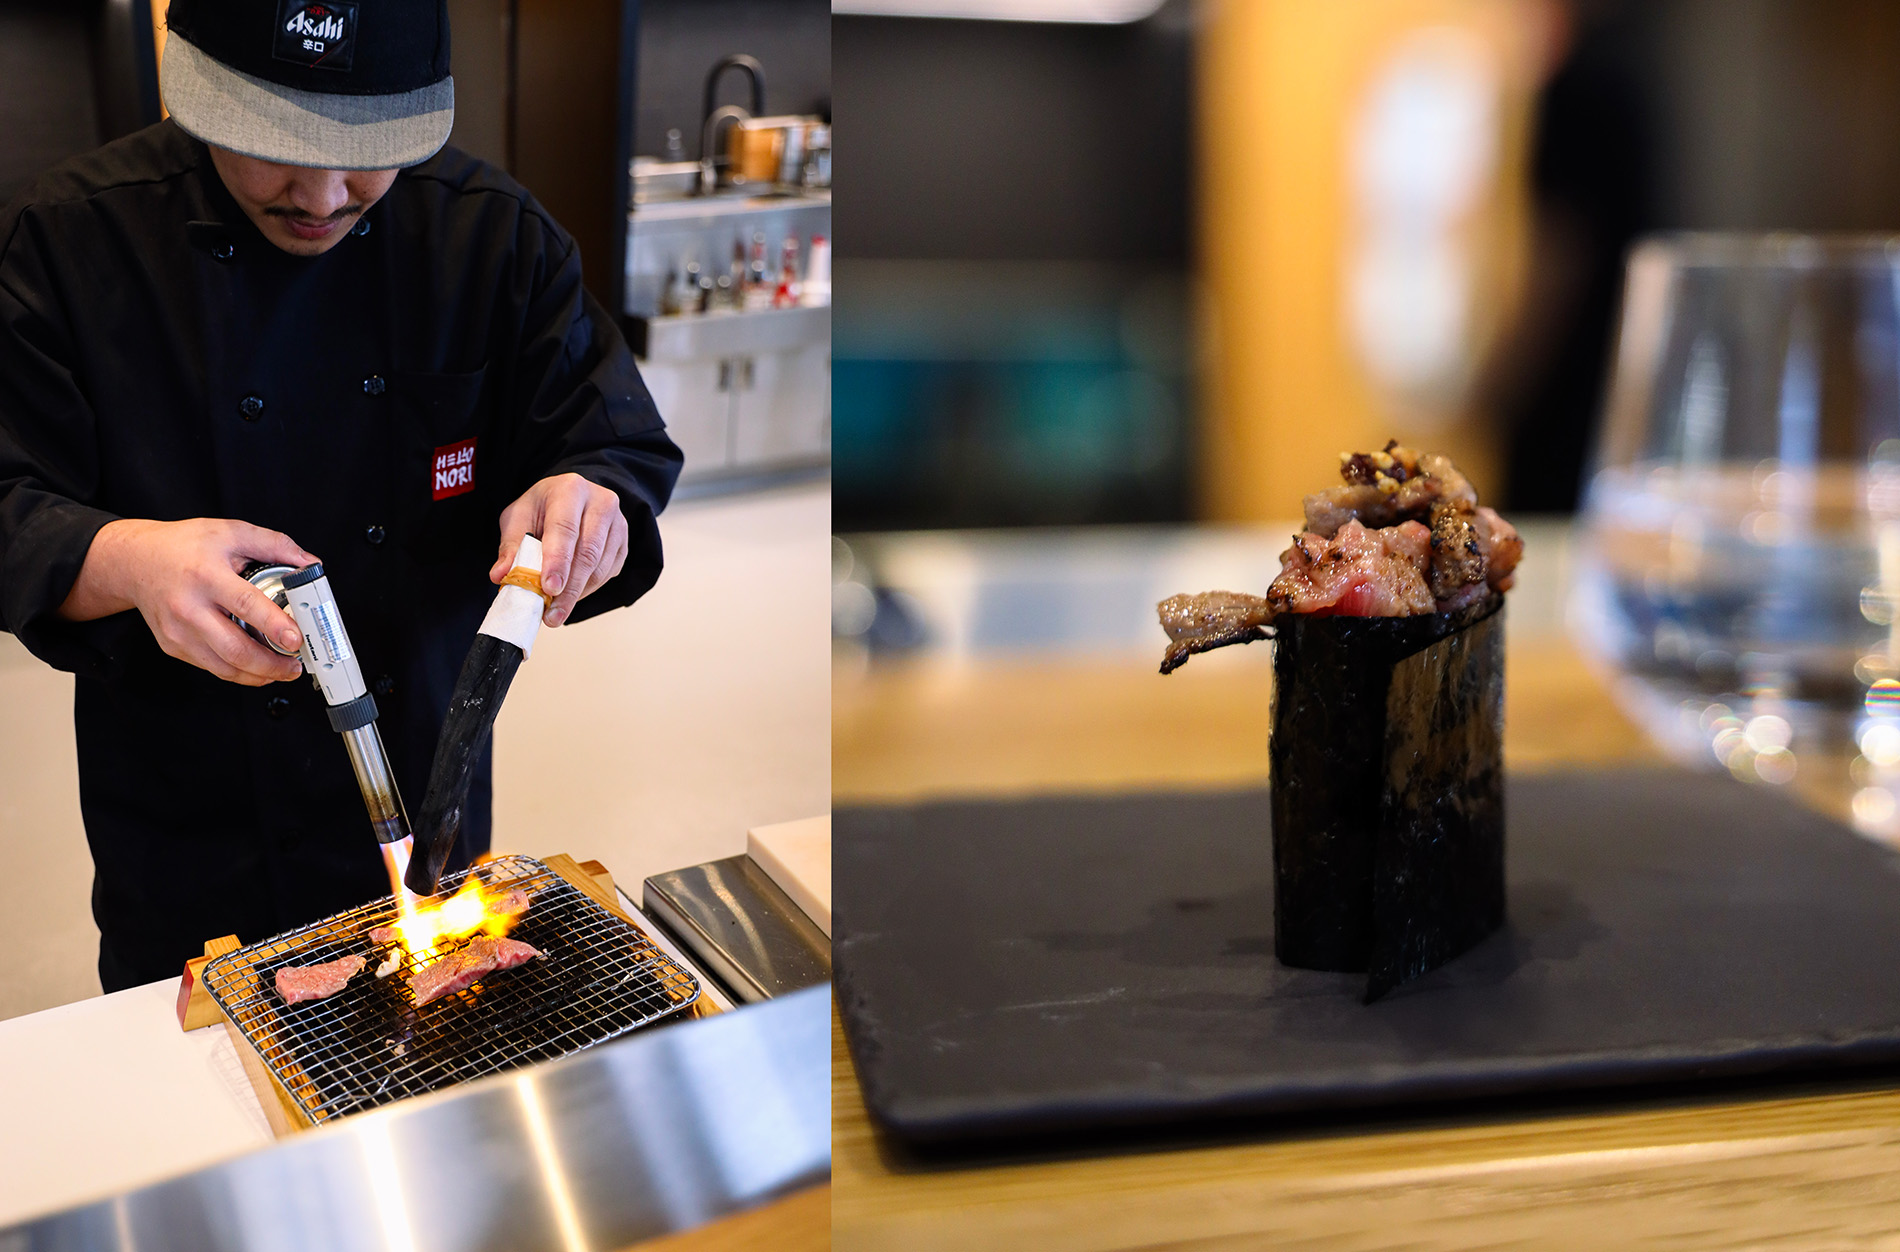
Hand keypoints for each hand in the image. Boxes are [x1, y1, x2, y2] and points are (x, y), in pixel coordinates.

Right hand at [59, 518, 318, 685]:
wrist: (135, 561)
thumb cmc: (183, 546)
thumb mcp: (231, 532)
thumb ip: (275, 545)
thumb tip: (309, 564)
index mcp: (206, 575)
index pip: (245, 604)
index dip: (274, 625)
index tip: (296, 639)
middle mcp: (188, 607)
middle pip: (234, 648)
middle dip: (272, 665)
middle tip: (296, 665)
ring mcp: (178, 631)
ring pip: (224, 667)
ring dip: (259, 675)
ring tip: (282, 670)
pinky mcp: (173, 646)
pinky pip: (212, 667)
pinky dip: (238, 672)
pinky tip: (256, 666)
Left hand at [490, 473, 627, 626]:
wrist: (571, 497)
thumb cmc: (543, 507)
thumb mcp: (519, 517)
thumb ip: (511, 545)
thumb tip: (501, 575)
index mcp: (570, 490)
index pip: (565, 529)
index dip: (558, 561)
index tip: (549, 588)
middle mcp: (601, 503)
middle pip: (587, 553)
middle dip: (569, 589)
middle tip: (552, 615)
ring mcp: (618, 523)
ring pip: (600, 568)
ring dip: (577, 594)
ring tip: (556, 611)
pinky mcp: (623, 543)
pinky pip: (607, 573)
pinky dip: (587, 590)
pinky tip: (570, 596)